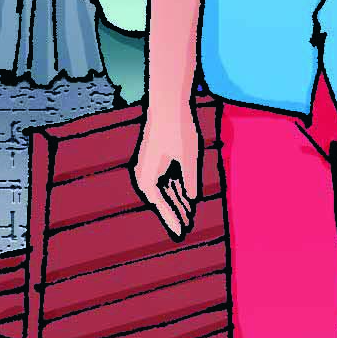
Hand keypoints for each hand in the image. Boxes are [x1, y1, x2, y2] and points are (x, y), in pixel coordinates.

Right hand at [131, 97, 201, 239]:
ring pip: (164, 190)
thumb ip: (190, 181)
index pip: (161, 205)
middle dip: (174, 213)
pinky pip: (165, 180)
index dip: (172, 219)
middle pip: (161, 200)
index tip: (180, 233)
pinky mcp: (155, 159)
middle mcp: (144, 174)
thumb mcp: (188, 158)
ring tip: (189, 216)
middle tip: (185, 230)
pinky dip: (176, 189)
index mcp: (148, 177)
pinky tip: (186, 197)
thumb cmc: (178, 130)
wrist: (167, 104)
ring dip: (176, 202)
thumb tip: (191, 199)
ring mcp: (148, 166)